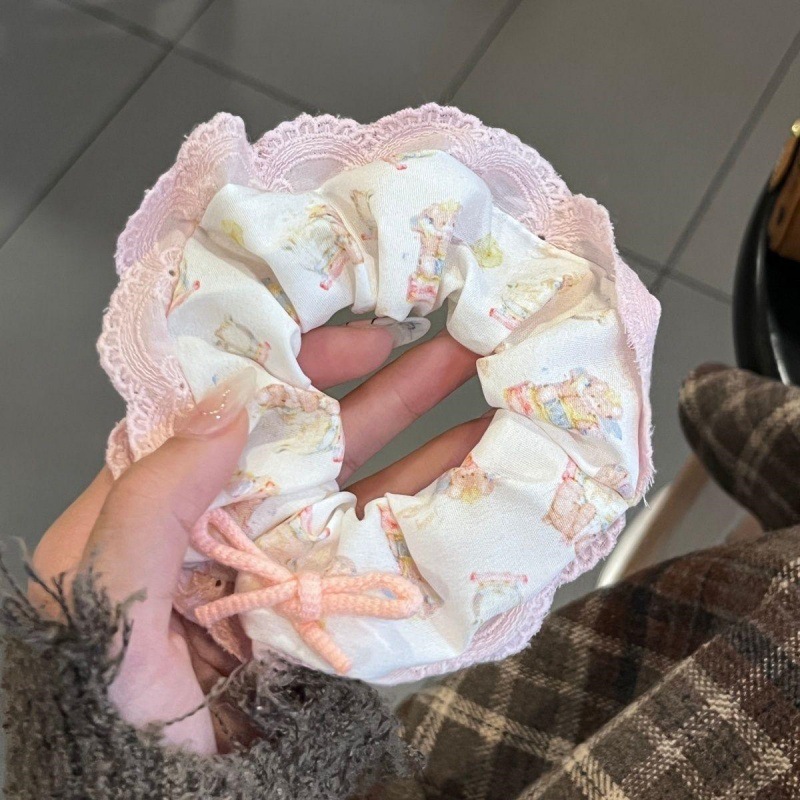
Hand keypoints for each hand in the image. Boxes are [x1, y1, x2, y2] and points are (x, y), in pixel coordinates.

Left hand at [30, 322, 489, 753]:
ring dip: (429, 448)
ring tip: (485, 405)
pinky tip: (478, 493)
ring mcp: (294, 564)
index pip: (251, 404)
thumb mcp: (106, 588)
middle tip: (451, 349)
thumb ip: (152, 497)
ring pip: (369, 492)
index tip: (367, 338)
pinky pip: (385, 557)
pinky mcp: (328, 610)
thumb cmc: (103, 692)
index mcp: (186, 496)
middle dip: (392, 393)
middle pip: (327, 441)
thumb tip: (228, 402)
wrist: (151, 792)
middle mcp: (246, 520)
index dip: (309, 363)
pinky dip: (433, 524)